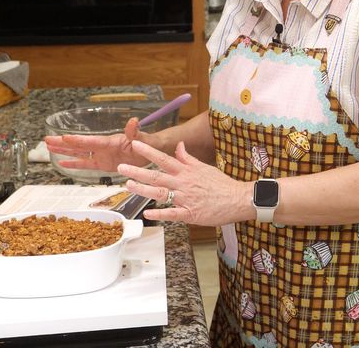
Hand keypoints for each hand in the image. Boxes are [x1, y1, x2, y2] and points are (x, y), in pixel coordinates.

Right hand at [45, 117, 155, 170]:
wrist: (152, 152)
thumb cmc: (148, 144)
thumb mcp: (143, 139)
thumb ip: (135, 132)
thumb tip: (133, 121)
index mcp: (110, 142)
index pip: (91, 141)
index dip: (77, 140)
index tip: (63, 138)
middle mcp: (102, 147)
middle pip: (79, 145)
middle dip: (63, 143)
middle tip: (46, 139)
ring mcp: (101, 155)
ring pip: (79, 153)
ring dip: (64, 150)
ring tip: (48, 147)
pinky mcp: (103, 164)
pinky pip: (86, 164)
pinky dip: (74, 163)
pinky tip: (62, 162)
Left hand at [118, 140, 252, 226]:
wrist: (237, 198)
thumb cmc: (221, 183)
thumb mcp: (204, 166)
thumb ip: (188, 158)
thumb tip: (179, 146)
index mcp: (187, 170)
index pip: (164, 158)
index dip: (148, 152)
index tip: (134, 145)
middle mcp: (183, 182)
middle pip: (157, 175)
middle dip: (137, 171)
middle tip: (121, 167)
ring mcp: (186, 198)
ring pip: (161, 193)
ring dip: (143, 189)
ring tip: (128, 185)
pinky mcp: (190, 214)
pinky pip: (172, 214)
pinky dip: (159, 213)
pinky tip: (147, 213)